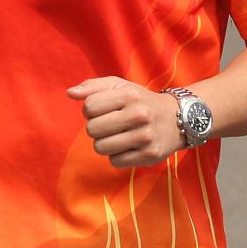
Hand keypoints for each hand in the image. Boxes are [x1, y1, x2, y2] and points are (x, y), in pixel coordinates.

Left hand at [67, 77, 185, 168]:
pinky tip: (127, 146)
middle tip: (108, 124)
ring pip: (101, 148)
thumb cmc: (140, 100)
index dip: (89, 110)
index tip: (100, 110)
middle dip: (96, 128)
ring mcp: (145, 137)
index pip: (89, 107)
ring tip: (116, 135)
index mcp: (128, 95)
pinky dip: (116, 155)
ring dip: (104, 143)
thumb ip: (92, 87)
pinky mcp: (149, 156)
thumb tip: (69, 93)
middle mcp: (138, 115)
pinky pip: (115, 162)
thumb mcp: (119, 86)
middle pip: (92, 129)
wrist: (177, 118)